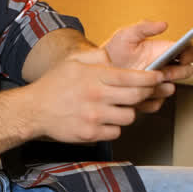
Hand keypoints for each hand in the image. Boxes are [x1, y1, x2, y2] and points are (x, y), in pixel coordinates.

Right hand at [26, 47, 164, 142]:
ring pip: (129, 116)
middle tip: (144, 93)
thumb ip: (95, 57)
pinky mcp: (90, 133)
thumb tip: (112, 57)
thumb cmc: (53, 85)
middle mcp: (97, 96)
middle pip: (136, 97)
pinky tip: (105, 120)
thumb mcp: (73, 63)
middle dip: (145, 94)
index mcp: (95, 77)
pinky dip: (114, 127)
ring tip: (117, 107)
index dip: (151, 78)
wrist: (33, 110)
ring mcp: (94, 116)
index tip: (158, 78)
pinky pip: (116, 132)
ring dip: (127, 112)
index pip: (133, 77)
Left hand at [102, 21, 192, 112]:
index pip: (187, 51)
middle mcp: (163, 67)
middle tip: (164, 72)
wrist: (100, 70)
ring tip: (147, 83)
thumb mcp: (126, 34)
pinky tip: (137, 93)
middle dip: (178, 72)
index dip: (190, 54)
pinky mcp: (148, 97)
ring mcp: (156, 84)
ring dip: (162, 87)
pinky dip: (148, 100)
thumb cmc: (114, 51)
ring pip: (170, 89)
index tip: (182, 57)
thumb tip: (163, 24)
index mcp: (163, 51)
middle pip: (186, 71)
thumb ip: (144, 27)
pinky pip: (156, 103)